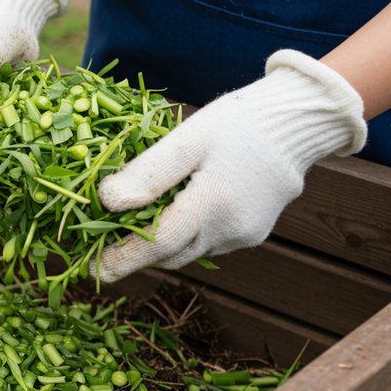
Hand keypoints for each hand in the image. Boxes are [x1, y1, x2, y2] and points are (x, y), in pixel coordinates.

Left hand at [95, 50, 367, 282]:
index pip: (156, 245)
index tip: (90, 269)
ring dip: (159, 246)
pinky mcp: (253, 233)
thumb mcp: (189, 138)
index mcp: (212, 206)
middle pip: (169, 254)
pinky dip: (185, 236)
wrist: (300, 121)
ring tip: (128, 229)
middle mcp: (230, 230)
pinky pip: (208, 242)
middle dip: (134, 254)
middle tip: (99, 247)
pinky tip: (173, 213)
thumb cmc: (239, 123)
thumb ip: (149, 173)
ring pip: (188, 252)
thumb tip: (107, 202)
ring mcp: (244, 236)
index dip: (120, 259)